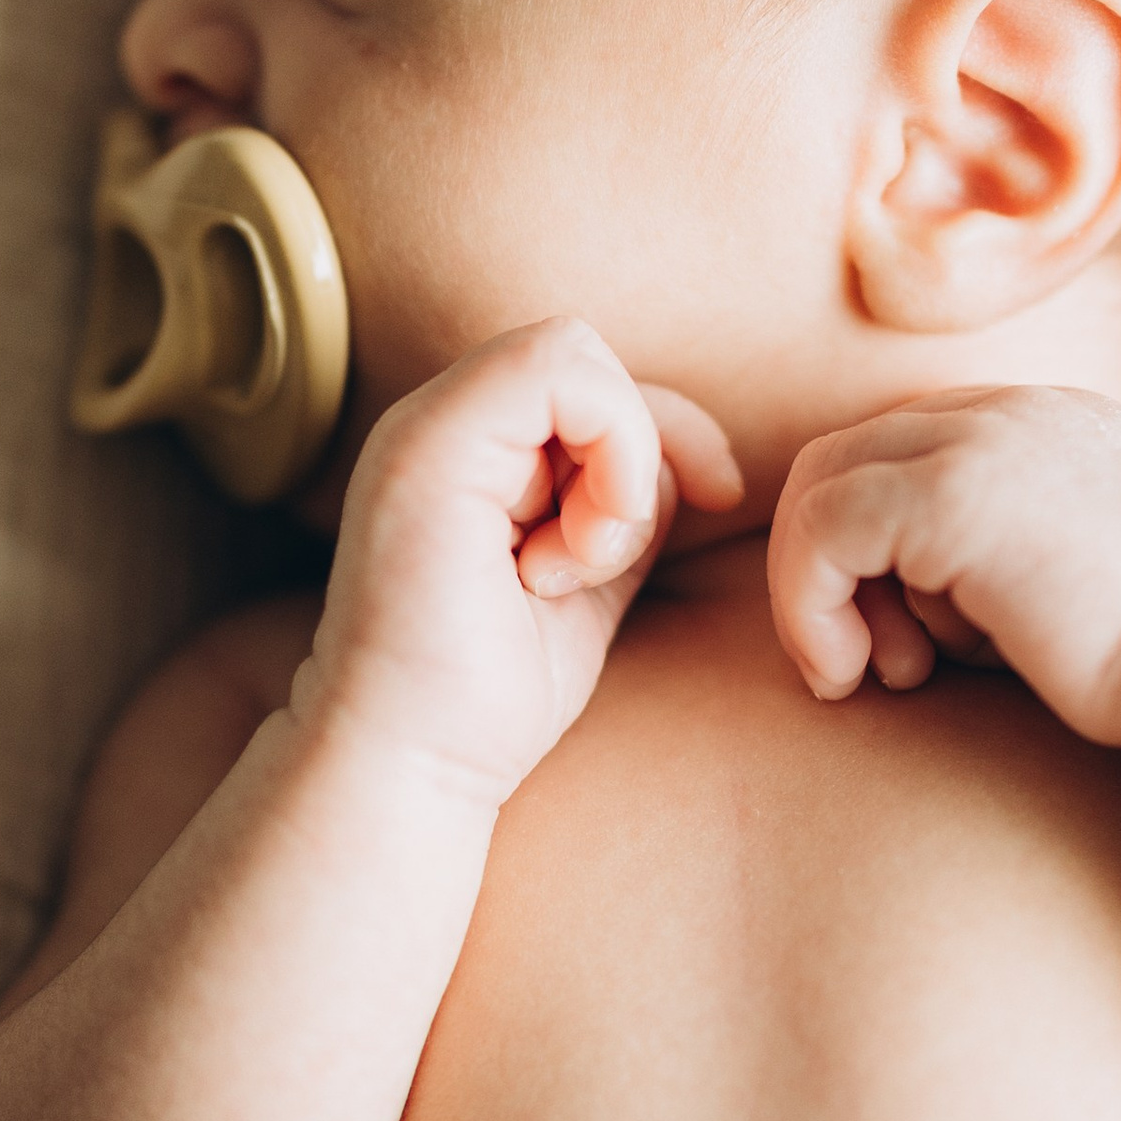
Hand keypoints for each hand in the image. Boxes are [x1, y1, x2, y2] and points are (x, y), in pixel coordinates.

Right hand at [300, 317, 741, 805]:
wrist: (413, 765)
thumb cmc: (490, 698)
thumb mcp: (592, 578)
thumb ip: (624, 506)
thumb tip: (689, 463)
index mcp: (470, 452)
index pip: (588, 381)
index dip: (659, 431)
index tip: (707, 502)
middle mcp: (439, 425)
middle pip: (588, 359)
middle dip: (639, 449)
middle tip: (605, 555)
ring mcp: (425, 428)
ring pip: (575, 355)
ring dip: (618, 465)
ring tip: (574, 565)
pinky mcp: (428, 446)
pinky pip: (556, 368)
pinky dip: (610, 452)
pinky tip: (578, 550)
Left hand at [767, 385, 1120, 749]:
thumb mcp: (1068, 585)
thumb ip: (988, 565)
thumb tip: (895, 602)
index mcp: (1048, 425)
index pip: (902, 453)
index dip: (871, 552)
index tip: (897, 646)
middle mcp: (1014, 413)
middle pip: (848, 459)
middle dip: (830, 569)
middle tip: (862, 666)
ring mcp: (983, 442)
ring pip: (820, 489)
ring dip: (815, 595)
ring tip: (867, 676)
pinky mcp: (953, 495)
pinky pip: (820, 530)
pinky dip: (806, 607)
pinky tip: (847, 676)